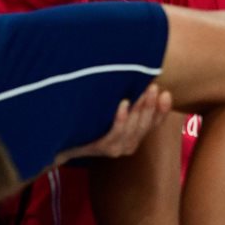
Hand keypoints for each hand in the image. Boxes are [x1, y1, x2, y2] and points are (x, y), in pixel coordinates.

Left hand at [53, 83, 172, 164]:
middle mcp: (129, 145)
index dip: (163, 110)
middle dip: (151, 105)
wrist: (59, 140)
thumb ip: (126, 102)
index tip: (165, 94)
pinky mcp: (102, 148)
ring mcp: (116, 148)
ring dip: (140, 109)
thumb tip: (138, 76)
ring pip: (134, 129)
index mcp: (134, 136)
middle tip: (153, 87)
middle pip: (146, 124)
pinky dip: (122, 118)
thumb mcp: (110, 110)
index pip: (155, 124)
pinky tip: (123, 104)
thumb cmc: (87, 121)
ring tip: (142, 91)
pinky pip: (116, 133)